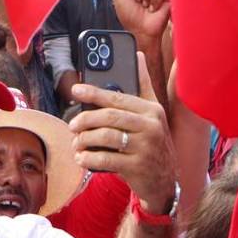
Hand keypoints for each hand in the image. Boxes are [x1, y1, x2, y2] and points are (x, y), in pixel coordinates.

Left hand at [69, 53, 175, 212]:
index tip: (75, 89)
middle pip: (109, 117)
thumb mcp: (153, 114)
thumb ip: (143, 86)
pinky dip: (90, 158)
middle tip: (72, 125)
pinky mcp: (138, 167)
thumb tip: (138, 56)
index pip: (118, 97)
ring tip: (76, 143)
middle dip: (86, 119)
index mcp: (152, 110)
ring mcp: (146, 148)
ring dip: (85, 140)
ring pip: (106, 137)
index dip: (94, 92)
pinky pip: (106, 159)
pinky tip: (82, 158)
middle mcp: (151, 127)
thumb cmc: (153, 143)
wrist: (165, 181)